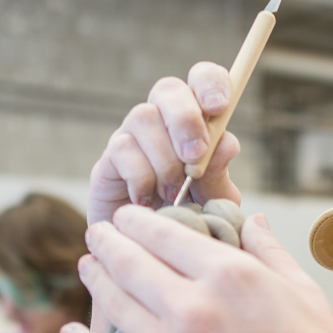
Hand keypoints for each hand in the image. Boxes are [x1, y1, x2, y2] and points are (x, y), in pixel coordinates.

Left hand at [61, 205, 332, 332]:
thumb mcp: (305, 293)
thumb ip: (270, 252)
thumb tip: (249, 219)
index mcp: (230, 274)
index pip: (163, 233)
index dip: (136, 220)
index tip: (126, 216)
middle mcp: (193, 307)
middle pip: (129, 262)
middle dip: (106, 242)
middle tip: (95, 234)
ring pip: (115, 304)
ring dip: (94, 280)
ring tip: (85, 267)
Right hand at [88, 63, 241, 225]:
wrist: (153, 253)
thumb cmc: (189, 219)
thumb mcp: (214, 200)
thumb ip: (220, 174)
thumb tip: (224, 144)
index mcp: (196, 120)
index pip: (201, 79)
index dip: (210, 83)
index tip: (219, 106)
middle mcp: (161, 121)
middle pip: (168, 89)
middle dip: (185, 119)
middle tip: (195, 157)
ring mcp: (132, 137)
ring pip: (143, 117)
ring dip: (164, 156)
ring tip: (172, 192)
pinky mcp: (107, 161)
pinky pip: (122, 150)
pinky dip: (141, 177)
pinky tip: (148, 201)